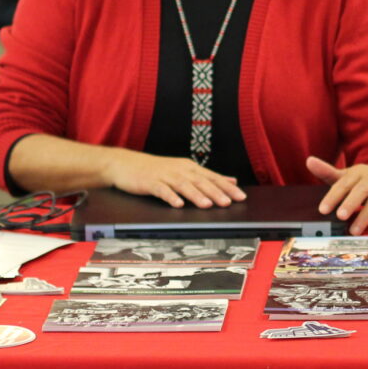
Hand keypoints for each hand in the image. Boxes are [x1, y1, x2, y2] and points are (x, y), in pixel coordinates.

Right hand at [102, 149, 245, 208]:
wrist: (126, 164)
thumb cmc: (157, 170)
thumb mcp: (184, 170)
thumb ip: (207, 176)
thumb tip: (231, 180)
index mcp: (189, 168)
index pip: (212, 177)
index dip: (226, 186)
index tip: (241, 196)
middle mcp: (180, 170)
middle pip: (201, 181)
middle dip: (216, 192)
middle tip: (228, 202)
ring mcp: (165, 176)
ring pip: (184, 185)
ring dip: (196, 195)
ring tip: (207, 205)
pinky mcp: (151, 182)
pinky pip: (162, 190)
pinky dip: (170, 197)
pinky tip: (178, 204)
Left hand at [307, 156, 367, 235]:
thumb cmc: (365, 183)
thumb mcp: (347, 177)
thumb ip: (328, 172)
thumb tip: (309, 161)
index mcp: (358, 172)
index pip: (344, 183)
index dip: (333, 196)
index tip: (323, 210)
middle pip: (361, 190)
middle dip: (350, 204)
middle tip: (340, 216)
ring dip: (364, 217)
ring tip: (353, 230)